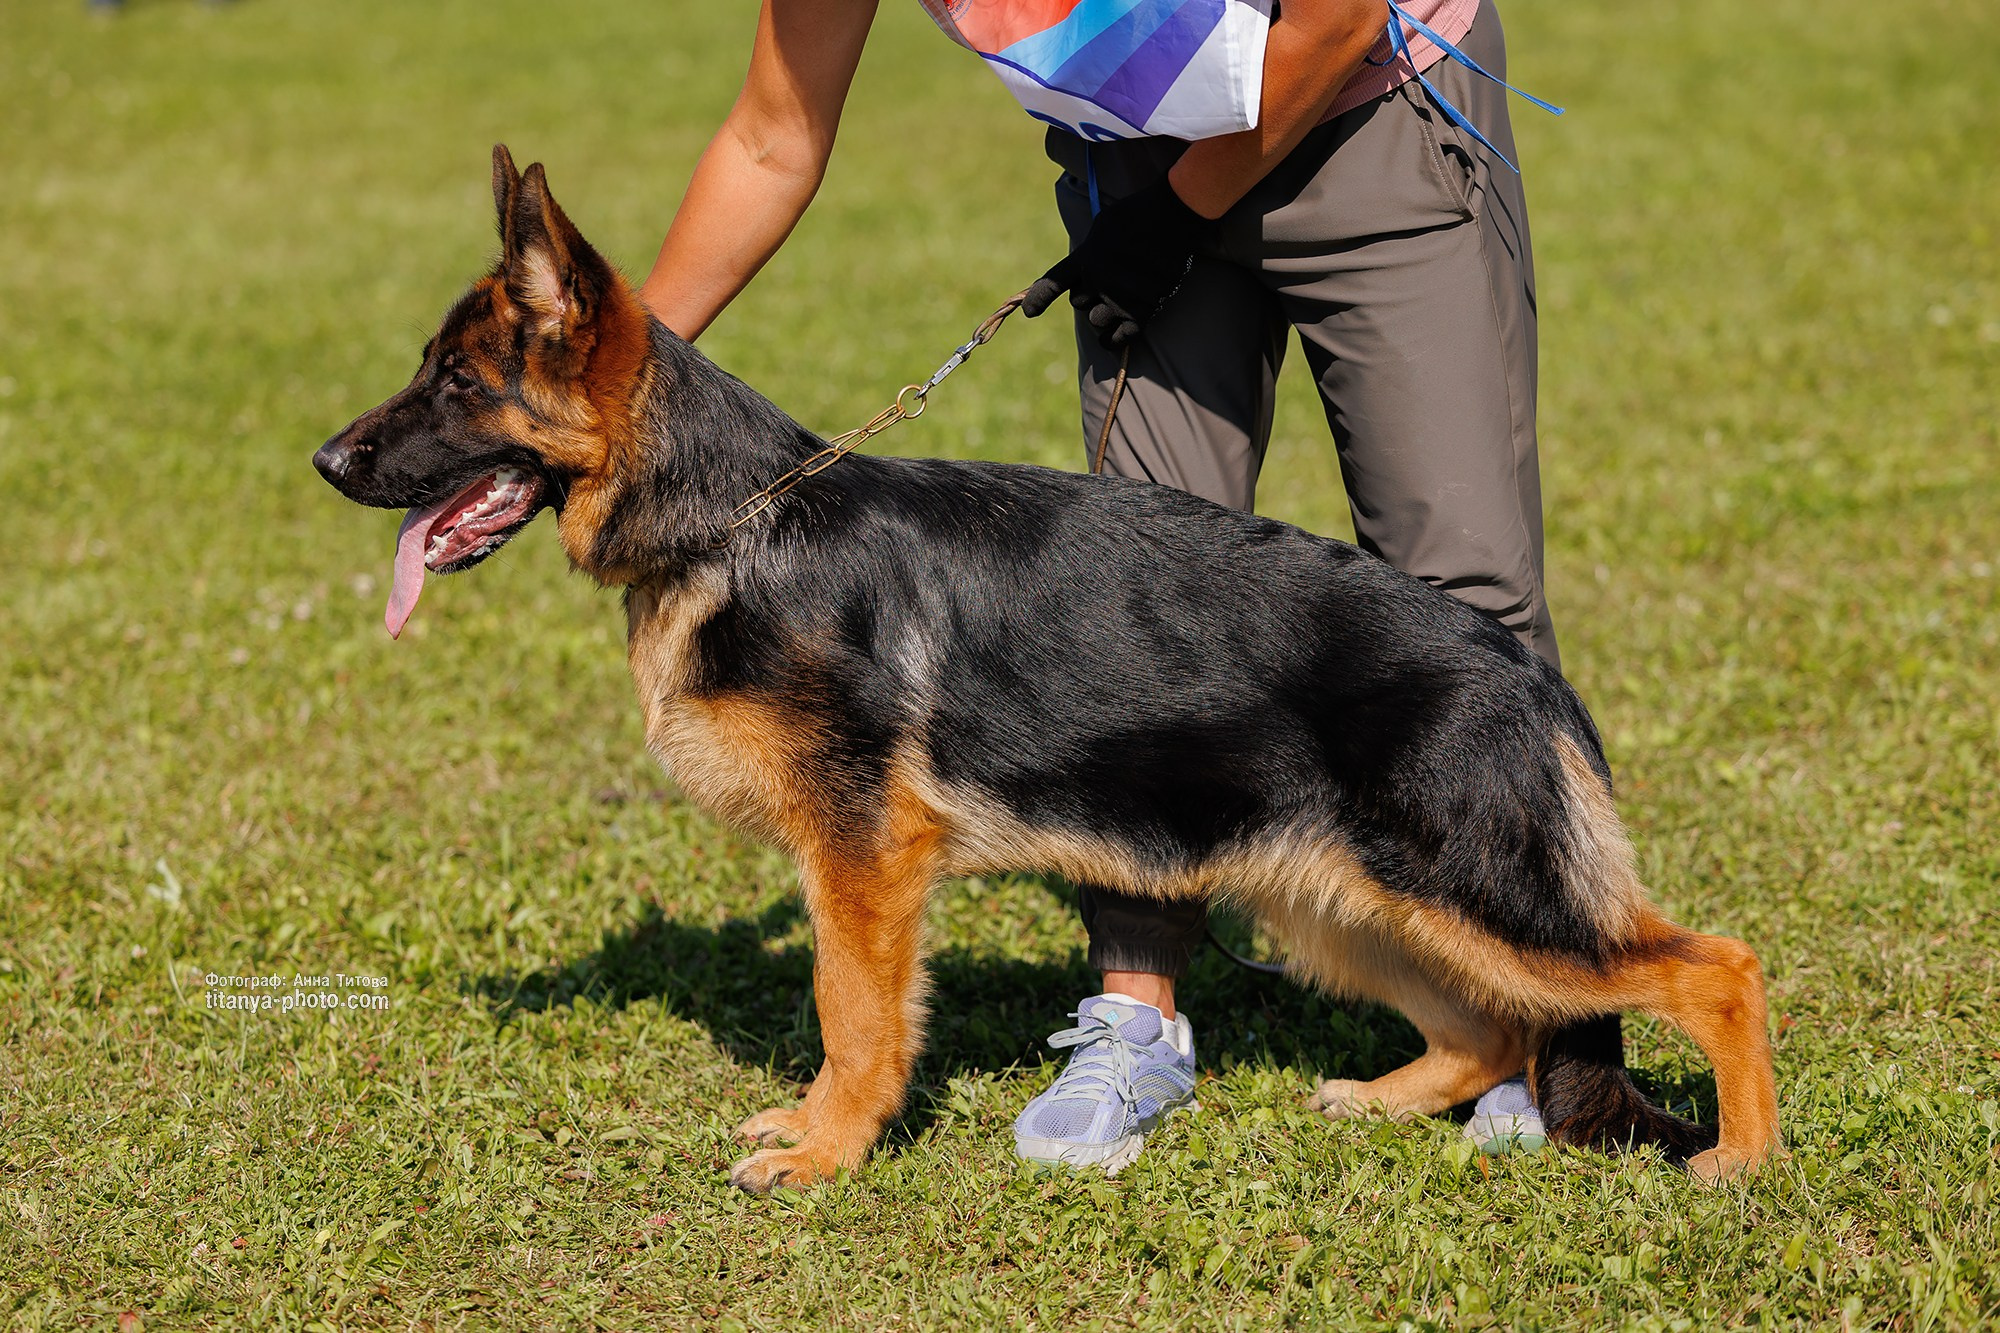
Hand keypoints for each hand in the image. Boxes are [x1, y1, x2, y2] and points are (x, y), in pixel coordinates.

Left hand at [1021, 178, 1216, 347]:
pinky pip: (1121, 337)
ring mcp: (1120, 297)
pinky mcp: (1143, 308)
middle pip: (1079, 304)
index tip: (1030, 312)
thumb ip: (1090, 248)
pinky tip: (1110, 340)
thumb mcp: (1103, 224)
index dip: (1038, 299)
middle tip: (1108, 282)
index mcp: (1085, 258)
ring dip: (1104, 314)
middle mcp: (1098, 280)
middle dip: (1089, 296)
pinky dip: (1114, 341)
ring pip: (1098, 321)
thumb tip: (1084, 265)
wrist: (1174, 215)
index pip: (1052, 283)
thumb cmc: (1138, 213)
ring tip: (1120, 299)